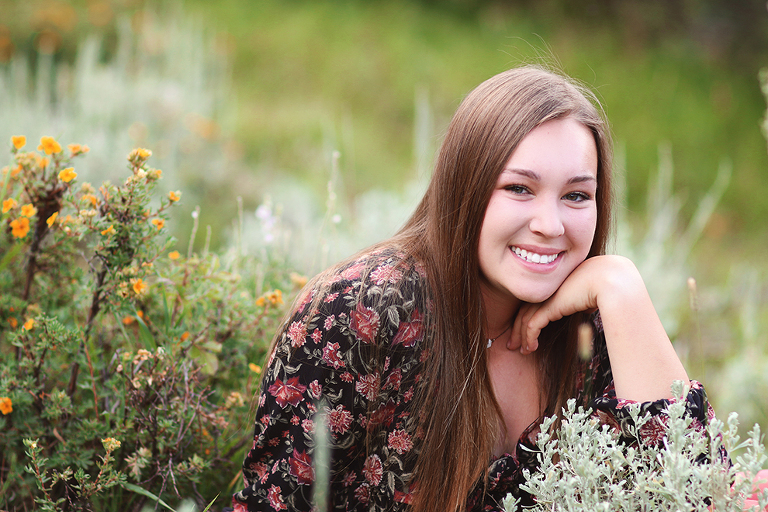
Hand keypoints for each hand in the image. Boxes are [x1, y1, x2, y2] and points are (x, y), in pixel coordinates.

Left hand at [508, 255, 625, 353]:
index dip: (527, 317)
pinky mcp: (548, 306)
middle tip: (512, 343)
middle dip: (517, 328)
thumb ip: (584, 301)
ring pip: (525, 319)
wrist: (611, 280)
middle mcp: (549, 289)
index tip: (524, 332)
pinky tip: (530, 348)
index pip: (536, 302)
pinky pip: (532, 325)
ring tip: (520, 350)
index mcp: (557, 284)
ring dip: (521, 337)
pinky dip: (529, 338)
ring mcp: (547, 297)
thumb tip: (586, 306)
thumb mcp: (593, 294)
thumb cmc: (609, 286)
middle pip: (525, 310)